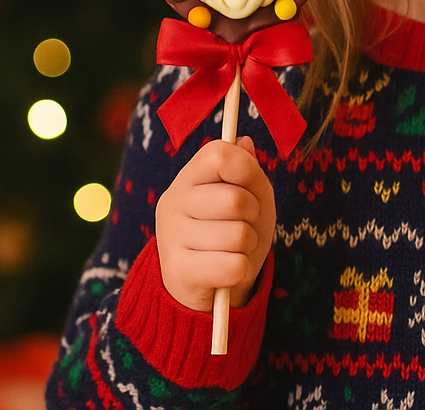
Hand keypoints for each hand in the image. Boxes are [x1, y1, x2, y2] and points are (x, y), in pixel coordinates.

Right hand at [155, 136, 275, 311]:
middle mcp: (173, 201)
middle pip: (236, 200)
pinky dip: (241, 269)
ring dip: (248, 245)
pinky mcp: (177, 272)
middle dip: (254, 215)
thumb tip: (245, 142)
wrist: (209, 281)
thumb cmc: (233, 226)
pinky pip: (234, 266)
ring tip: (233, 248)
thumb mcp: (250, 193)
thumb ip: (248, 168)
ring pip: (238, 235)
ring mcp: (171, 236)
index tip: (249, 185)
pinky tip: (226, 269)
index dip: (247, 170)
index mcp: (189, 175)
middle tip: (244, 223)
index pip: (221, 155)